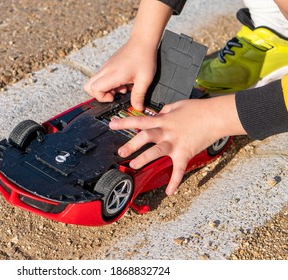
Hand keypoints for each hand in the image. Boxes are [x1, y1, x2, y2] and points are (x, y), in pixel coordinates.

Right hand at [84, 38, 156, 110]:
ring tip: (122, 87)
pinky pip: (102, 76)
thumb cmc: (144, 57)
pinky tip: (123, 81)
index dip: (101, 97)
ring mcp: (106, 66)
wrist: (143, 40)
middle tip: (113, 95)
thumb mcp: (145, 80)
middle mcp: (106, 70)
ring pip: (95, 81)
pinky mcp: (109, 64)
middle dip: (98, 94)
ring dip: (105, 88)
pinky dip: (109, 82)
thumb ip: (139, 95)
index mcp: (113, 75)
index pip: (94, 89)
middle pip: (88, 86)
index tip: (114, 98)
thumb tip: (137, 108)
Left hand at [109, 95, 244, 194]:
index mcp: (163, 120)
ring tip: (134, 166)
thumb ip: (164, 111)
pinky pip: (179, 170)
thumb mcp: (177, 105)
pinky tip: (169, 192)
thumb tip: (156, 114)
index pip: (139, 121)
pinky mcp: (185, 153)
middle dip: (131, 145)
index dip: (124, 122)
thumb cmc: (198, 109)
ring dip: (144, 159)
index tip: (111, 125)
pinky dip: (174, 181)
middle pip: (145, 137)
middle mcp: (166, 132)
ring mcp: (175, 143)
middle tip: (120, 152)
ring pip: (157, 152)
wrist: (216, 116)